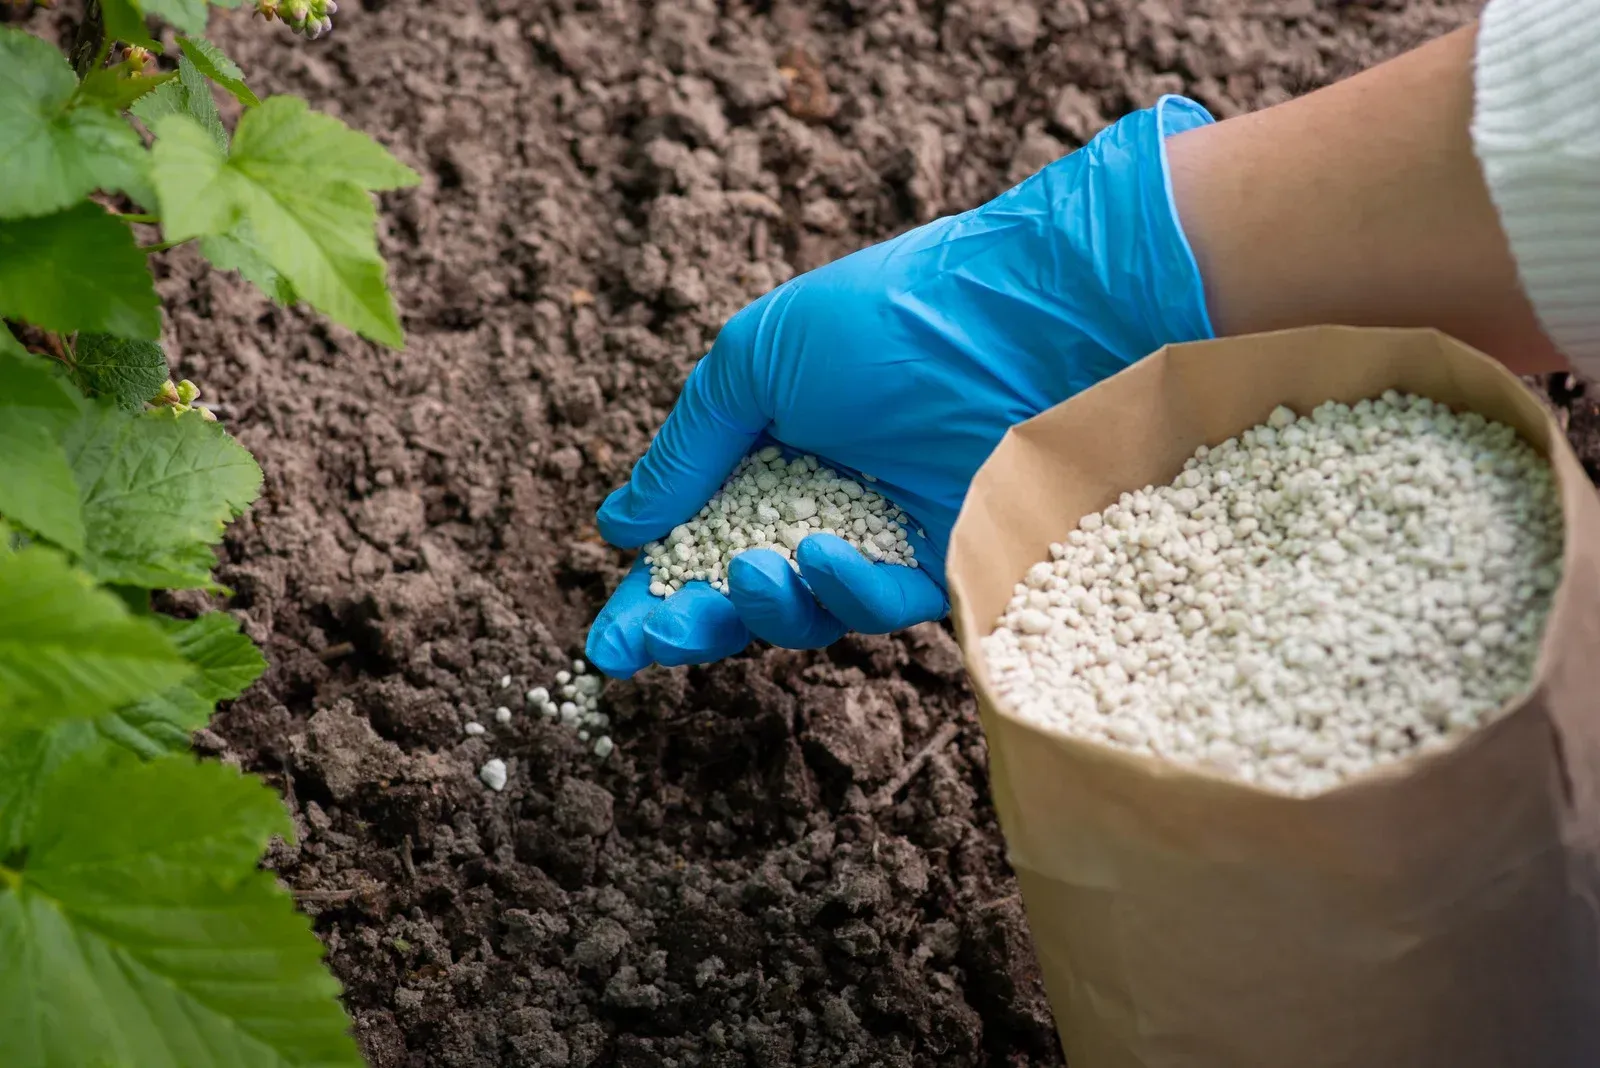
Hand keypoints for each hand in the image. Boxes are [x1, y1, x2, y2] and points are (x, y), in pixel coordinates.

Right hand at [586, 96, 1216, 678]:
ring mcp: (887, 533)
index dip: (652, 593)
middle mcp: (825, 497)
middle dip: (692, 623)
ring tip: (751, 573)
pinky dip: (846, 592)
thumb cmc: (887, 318)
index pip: (697, 534)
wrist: (1023, 318)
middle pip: (744, 591)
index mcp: (772, 446)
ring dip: (764, 607)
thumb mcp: (756, 360)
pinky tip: (824, 557)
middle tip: (652, 637)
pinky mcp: (948, 562)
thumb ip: (688, 448)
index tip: (608, 639)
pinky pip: (883, 607)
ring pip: (807, 614)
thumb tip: (620, 527)